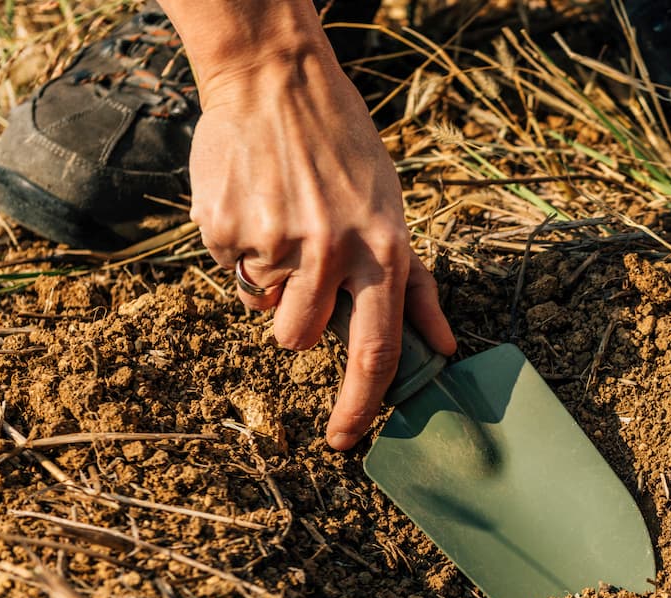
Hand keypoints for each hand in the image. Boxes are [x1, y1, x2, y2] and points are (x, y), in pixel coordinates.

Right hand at [189, 47, 454, 449]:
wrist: (277, 82)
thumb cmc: (347, 154)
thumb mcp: (395, 214)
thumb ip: (417, 288)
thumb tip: (446, 348)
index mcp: (383, 251)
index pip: (376, 352)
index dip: (360, 406)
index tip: (346, 442)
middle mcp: (332, 250)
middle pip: (299, 339)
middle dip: (296, 321)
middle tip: (305, 266)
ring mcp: (275, 239)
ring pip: (261, 308)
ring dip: (268, 284)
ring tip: (283, 226)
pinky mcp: (224, 226)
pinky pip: (228, 267)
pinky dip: (239, 245)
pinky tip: (257, 201)